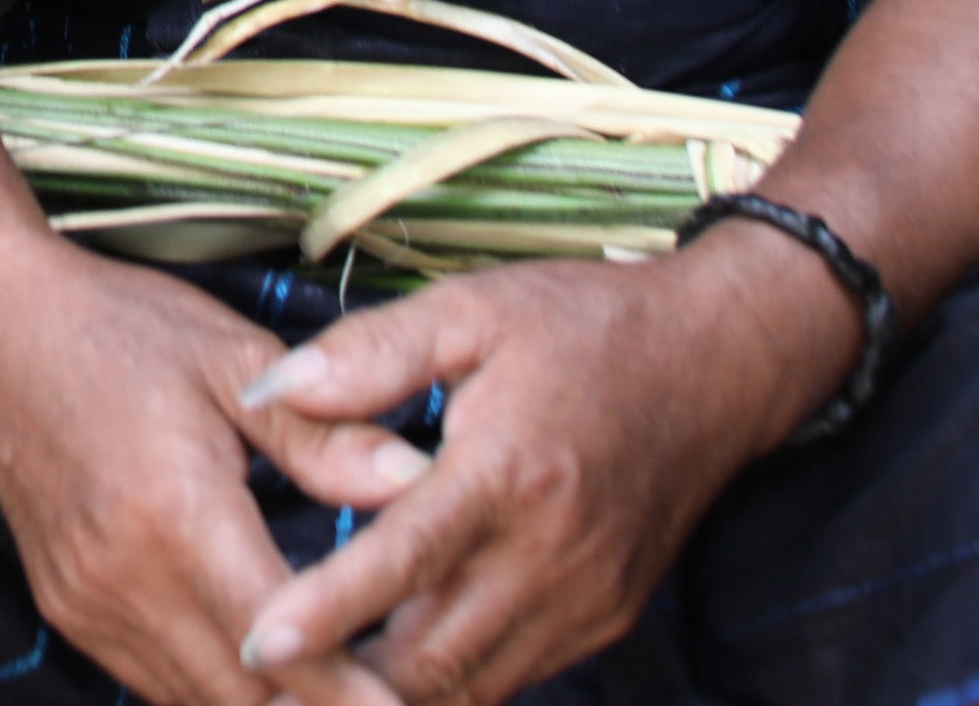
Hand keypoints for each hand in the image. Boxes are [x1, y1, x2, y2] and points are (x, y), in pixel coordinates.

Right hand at [0, 240, 421, 705]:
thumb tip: (421, 484)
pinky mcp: (68, 608)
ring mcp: (88, 601)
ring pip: (198, 701)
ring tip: (340, 694)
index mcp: (175, 511)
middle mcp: (124, 575)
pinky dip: (218, 689)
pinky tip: (269, 672)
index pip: (281, 635)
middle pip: (243, 695)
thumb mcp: (235, 360)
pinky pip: (157, 680)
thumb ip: (325, 436)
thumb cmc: (125, 330)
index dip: (350, 692)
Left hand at [228, 225, 860, 704]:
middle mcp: (552, 552)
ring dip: (394, 692)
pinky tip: (394, 667)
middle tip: (266, 676)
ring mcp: (586, 597)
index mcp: (510, 471)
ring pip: (473, 684)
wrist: (718, 361)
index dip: (328, 611)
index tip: (260, 642)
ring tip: (314, 686)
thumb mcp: (472, 310)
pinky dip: (453, 682)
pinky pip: (515, 674)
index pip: (404, 561)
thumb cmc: (586, 326)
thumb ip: (369, 353)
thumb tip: (270, 390)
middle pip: (433, 655)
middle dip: (345, 679)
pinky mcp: (606, 617)